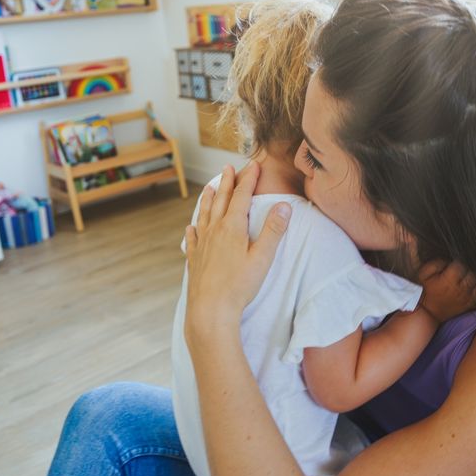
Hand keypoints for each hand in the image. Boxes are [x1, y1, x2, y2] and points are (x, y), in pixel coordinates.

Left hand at [184, 163, 291, 337]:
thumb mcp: (263, 258)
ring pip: (205, 215)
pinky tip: (192, 227)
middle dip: (228, 182)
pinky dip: (194, 229)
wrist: (210, 310)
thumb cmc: (239, 286)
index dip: (249, 179)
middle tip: (229, 167)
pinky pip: (192, 238)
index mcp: (232, 227)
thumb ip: (273, 231)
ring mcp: (202, 244)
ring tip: (209, 187)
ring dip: (208, 199)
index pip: (242, 196)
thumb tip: (283, 206)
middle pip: (221, 200)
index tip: (254, 165)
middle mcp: (214, 231)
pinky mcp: (194, 259)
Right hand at [417, 260, 475, 322]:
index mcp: (448, 281)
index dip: (457, 262)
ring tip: (474, 276)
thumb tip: (448, 259)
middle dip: (470, 269)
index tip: (453, 264)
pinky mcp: (472, 305)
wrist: (427, 312)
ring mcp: (469, 299)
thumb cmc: (424, 291)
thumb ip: (436, 263)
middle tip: (463, 269)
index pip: (461, 266)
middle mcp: (461, 290)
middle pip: (474, 274)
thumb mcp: (423, 274)